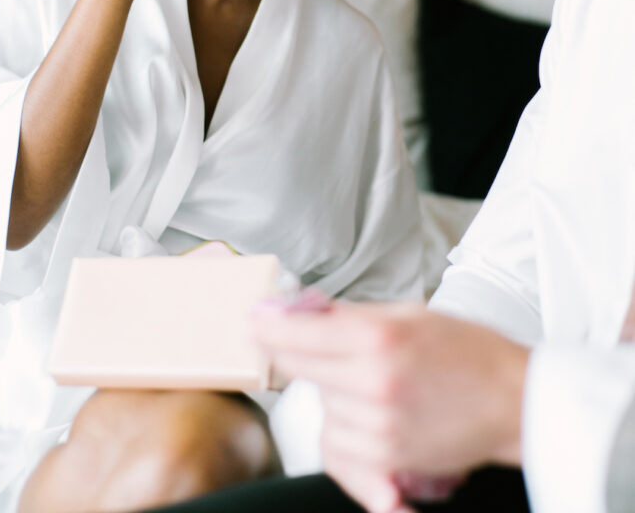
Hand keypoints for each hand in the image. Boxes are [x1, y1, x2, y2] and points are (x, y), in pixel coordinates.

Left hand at [254, 302, 527, 512]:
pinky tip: (368, 411)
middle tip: (311, 342)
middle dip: (299, 353)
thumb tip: (300, 309)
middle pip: (298, 370)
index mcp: (377, 338)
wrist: (514, 402)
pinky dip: (344, 426)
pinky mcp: (386, 459)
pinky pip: (337, 443)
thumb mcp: (409, 313)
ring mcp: (377, 427)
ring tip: (367, 380)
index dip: (267, 326)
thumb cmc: (467, 350)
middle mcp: (372, 383)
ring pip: (319, 407)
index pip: (295, 335)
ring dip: (329, 392)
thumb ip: (350, 315)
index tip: (254, 320)